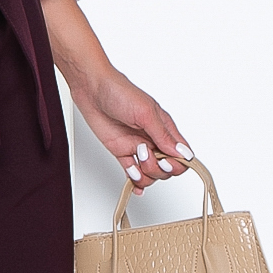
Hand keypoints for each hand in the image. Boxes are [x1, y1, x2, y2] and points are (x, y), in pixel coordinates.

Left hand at [39, 0, 192, 195]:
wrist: (91, 89)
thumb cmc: (119, 92)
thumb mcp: (145, 113)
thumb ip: (163, 135)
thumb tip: (182, 154)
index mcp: (164, 128)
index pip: (181, 154)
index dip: (177, 164)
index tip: (167, 161)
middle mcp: (153, 139)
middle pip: (167, 168)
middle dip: (158, 169)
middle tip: (145, 155)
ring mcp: (137, 146)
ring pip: (150, 173)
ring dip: (145, 174)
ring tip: (135, 159)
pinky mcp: (121, 151)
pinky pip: (132, 172)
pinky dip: (135, 180)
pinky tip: (134, 184)